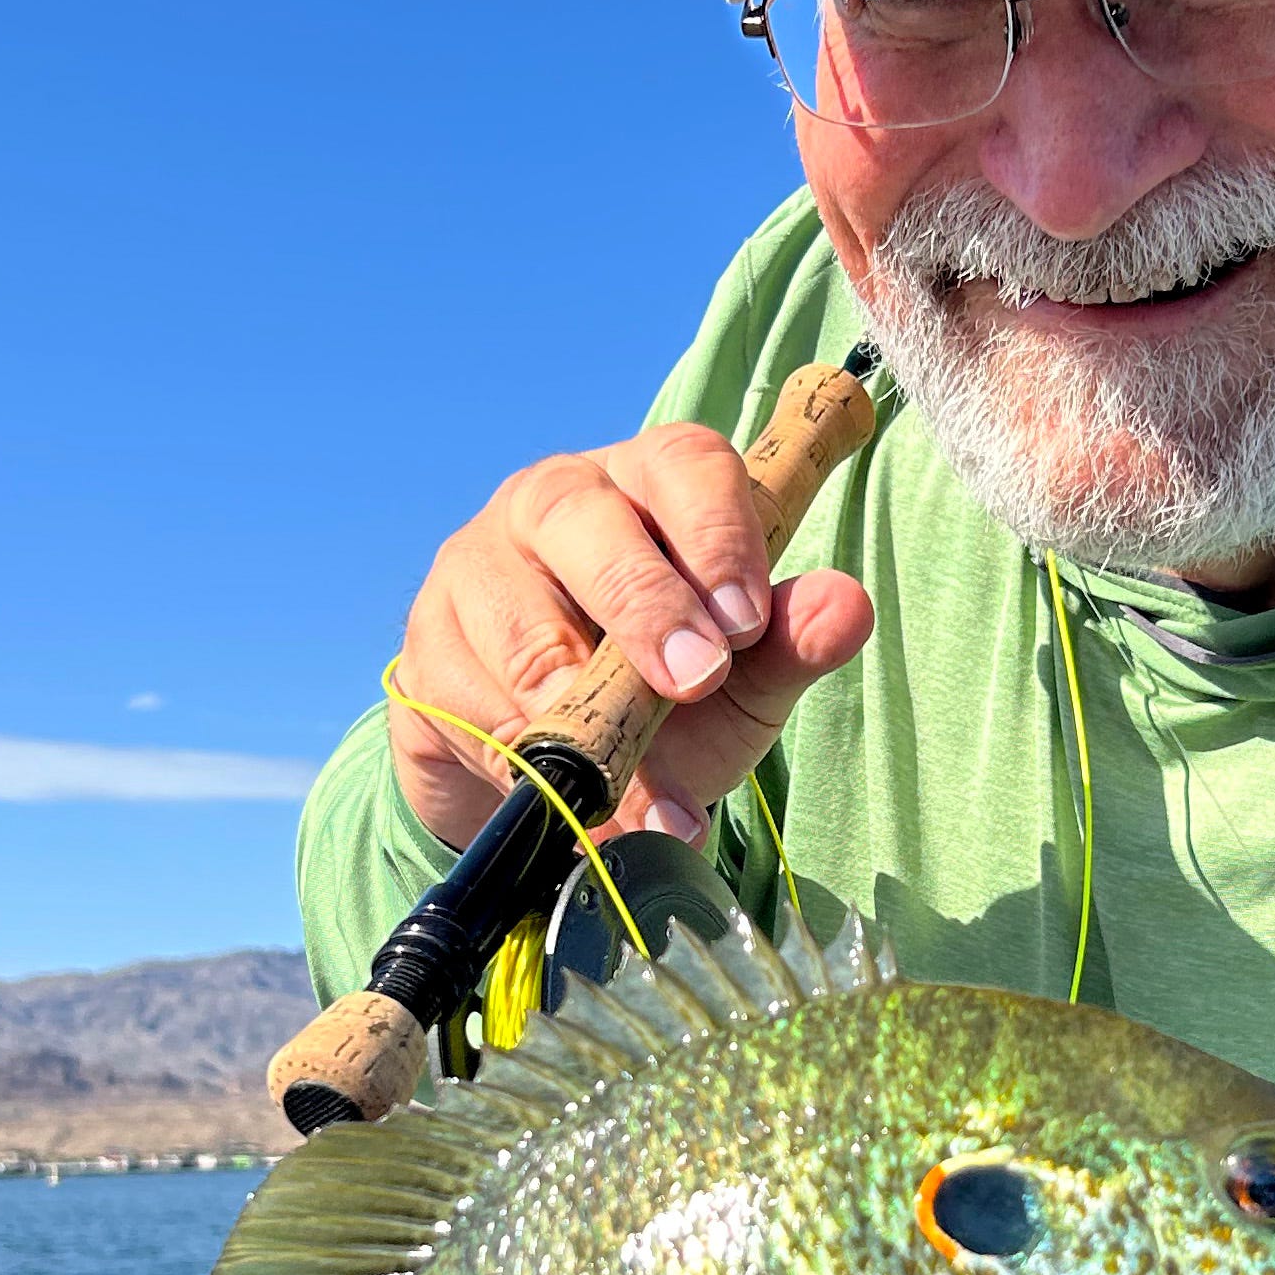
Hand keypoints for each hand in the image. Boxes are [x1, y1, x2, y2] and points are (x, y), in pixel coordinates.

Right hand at [393, 423, 875, 848]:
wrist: (557, 763)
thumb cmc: (665, 691)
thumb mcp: (745, 675)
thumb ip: (792, 642)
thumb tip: (847, 606)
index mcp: (647, 481)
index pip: (683, 466)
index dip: (717, 537)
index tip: (746, 622)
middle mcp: (554, 500)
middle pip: (581, 519)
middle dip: (643, 607)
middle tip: (694, 685)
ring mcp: (477, 565)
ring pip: (519, 624)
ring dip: (584, 718)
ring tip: (644, 792)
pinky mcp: (426, 646)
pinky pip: (469, 702)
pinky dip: (529, 766)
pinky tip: (579, 808)